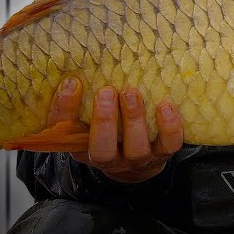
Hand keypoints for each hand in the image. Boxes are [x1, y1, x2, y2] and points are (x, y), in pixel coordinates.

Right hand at [50, 78, 182, 183]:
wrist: (135, 167)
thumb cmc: (109, 133)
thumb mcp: (87, 121)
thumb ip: (82, 101)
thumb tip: (78, 65)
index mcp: (80, 148)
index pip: (64, 132)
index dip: (64, 109)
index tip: (72, 82)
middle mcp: (108, 159)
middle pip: (102, 149)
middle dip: (104, 121)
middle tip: (107, 92)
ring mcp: (136, 160)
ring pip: (136, 149)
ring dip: (134, 119)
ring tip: (132, 93)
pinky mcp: (162, 155)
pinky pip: (169, 146)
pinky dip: (169, 127)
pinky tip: (165, 106)